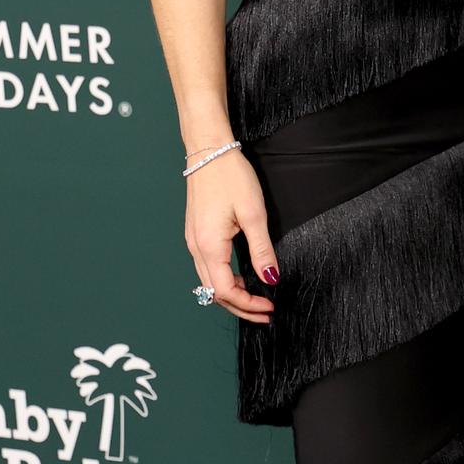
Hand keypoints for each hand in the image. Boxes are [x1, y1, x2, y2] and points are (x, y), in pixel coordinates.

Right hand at [185, 149, 277, 322]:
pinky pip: (207, 267)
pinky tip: (242, 278)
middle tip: (266, 312)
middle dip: (240, 307)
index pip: (226, 291)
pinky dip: (224, 280)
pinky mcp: (196, 233)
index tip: (269, 307)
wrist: (209, 150)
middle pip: (214, 292)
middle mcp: (196, 247)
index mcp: (209, 246)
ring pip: (209, 281)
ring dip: (232, 295)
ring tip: (257, 299)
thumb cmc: (230, 176)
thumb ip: (262, 250)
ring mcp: (193, 241)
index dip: (248, 305)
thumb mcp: (254, 214)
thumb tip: (270, 279)